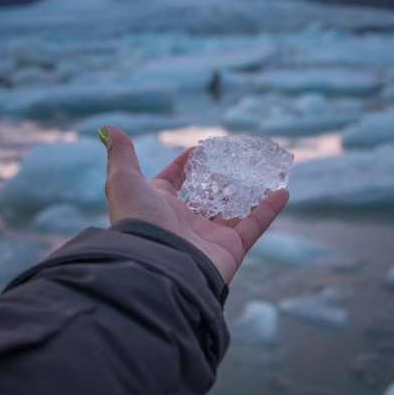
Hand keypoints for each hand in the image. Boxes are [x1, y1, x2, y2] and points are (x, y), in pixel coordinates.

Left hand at [101, 125, 288, 283]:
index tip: (198, 150)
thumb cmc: (139, 222)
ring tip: (267, 171)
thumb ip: (121, 156)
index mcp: (158, 208)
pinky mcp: (231, 250)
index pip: (171, 183)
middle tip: (238, 160)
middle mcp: (183, 223)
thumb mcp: (124, 182)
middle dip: (223, 178)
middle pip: (207, 196)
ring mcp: (208, 237)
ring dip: (251, 191)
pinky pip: (254, 226)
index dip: (183, 166)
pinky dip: (269, 210)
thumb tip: (109, 129)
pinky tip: (284, 191)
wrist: (158, 265)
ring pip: (235, 209)